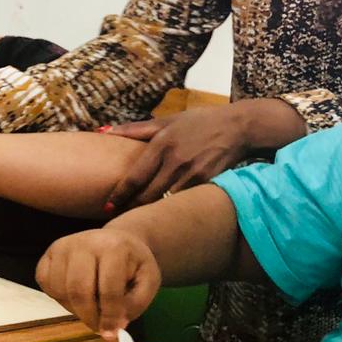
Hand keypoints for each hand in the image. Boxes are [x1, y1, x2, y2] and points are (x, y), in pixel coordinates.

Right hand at [36, 228, 161, 334]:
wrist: (117, 240)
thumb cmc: (132, 264)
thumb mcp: (148, 281)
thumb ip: (135, 304)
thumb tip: (115, 326)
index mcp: (114, 247)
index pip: (108, 289)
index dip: (110, 316)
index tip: (112, 333)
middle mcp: (84, 242)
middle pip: (78, 290)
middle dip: (89, 317)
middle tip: (99, 328)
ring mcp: (62, 247)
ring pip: (59, 289)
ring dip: (74, 308)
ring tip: (91, 306)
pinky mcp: (48, 254)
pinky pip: (46, 284)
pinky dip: (59, 298)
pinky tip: (75, 295)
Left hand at [103, 106, 252, 212]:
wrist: (238, 127)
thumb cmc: (198, 122)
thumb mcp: (167, 121)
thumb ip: (135, 129)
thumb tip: (103, 131)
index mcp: (161, 144)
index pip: (135, 176)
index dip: (120, 195)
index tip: (107, 207)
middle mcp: (175, 161)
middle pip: (148, 195)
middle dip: (132, 208)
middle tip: (118, 218)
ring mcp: (192, 174)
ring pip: (166, 202)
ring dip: (152, 211)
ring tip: (138, 220)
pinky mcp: (207, 183)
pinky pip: (185, 201)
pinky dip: (174, 208)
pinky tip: (166, 216)